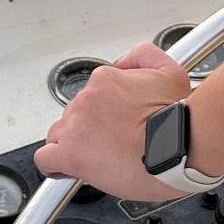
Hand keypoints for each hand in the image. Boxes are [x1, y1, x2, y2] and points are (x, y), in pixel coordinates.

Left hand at [33, 40, 192, 202]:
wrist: (178, 150)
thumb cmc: (177, 122)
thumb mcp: (170, 72)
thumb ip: (143, 57)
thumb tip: (124, 62)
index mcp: (105, 81)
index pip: (91, 94)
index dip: (103, 112)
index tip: (116, 124)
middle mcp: (87, 100)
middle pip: (76, 114)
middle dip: (91, 128)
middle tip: (114, 142)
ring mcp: (75, 127)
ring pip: (60, 134)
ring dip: (75, 144)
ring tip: (101, 157)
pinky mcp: (70, 154)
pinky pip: (46, 158)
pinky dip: (56, 164)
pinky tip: (73, 167)